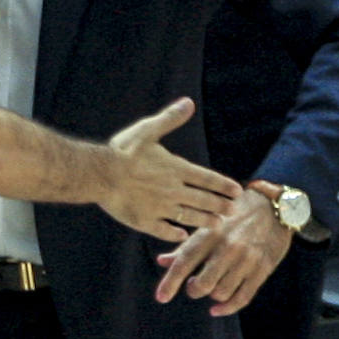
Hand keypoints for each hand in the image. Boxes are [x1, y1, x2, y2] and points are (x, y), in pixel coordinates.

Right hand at [97, 98, 240, 242]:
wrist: (100, 174)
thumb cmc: (123, 150)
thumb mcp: (148, 130)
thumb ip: (169, 119)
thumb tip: (188, 102)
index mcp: (175, 169)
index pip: (207, 178)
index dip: (224, 185)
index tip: (237, 192)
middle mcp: (173, 190)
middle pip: (203, 200)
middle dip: (220, 206)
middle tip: (232, 211)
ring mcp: (160, 208)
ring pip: (189, 217)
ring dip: (204, 221)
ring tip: (217, 224)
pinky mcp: (145, 221)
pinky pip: (164, 230)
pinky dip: (175, 234)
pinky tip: (181, 236)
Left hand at [154, 187, 291, 315]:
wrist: (273, 207)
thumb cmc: (233, 216)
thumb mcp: (208, 225)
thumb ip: (186, 246)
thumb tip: (162, 262)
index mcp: (209, 234)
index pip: (184, 262)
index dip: (170, 282)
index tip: (161, 298)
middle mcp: (227, 248)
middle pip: (203, 284)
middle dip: (194, 290)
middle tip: (193, 286)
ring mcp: (246, 260)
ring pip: (221, 292)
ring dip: (212, 295)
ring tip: (211, 286)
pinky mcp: (263, 269)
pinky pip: (243, 297)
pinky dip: (227, 307)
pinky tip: (217, 309)